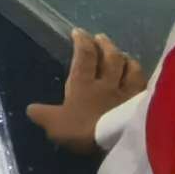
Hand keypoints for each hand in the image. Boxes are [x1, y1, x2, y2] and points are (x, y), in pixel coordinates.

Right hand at [29, 30, 154, 147]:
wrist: (116, 142)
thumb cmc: (82, 130)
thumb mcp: (55, 124)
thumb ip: (43, 115)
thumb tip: (30, 109)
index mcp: (83, 84)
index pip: (83, 56)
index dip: (81, 42)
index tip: (78, 31)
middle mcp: (107, 83)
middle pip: (109, 58)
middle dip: (105, 45)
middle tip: (101, 37)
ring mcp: (127, 92)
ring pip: (130, 69)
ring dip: (127, 59)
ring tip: (125, 54)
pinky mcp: (142, 104)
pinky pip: (144, 86)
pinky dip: (143, 78)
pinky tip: (143, 78)